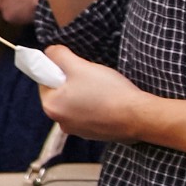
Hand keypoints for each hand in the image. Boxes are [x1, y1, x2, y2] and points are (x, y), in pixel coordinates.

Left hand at [39, 47, 185, 153]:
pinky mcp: (96, 134)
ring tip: (104, 89)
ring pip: (77, 103)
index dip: (60, 69)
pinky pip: (91, 113)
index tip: (76, 66)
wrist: (140, 116)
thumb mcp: (79, 66)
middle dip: (74, 82)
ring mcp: (79, 130)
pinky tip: (111, 100)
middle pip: (61, 93)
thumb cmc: (108, 91)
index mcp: (51, 107)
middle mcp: (61, 123)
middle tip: (91, 76)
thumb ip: (59, 55)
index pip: (45, 81)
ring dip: (87, 93)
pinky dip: (98, 105)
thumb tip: (49, 52)